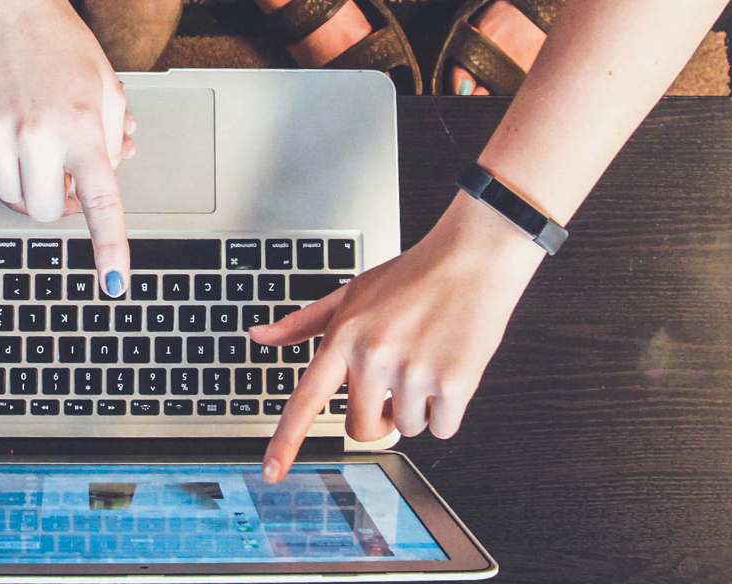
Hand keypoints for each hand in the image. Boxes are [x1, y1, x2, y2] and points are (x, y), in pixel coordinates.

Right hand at [0, 0, 133, 294]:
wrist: (6, 9)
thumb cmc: (61, 44)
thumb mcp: (105, 88)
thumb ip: (111, 140)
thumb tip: (105, 179)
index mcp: (83, 127)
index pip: (101, 201)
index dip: (110, 247)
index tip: (114, 282)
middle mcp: (38, 134)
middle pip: (45, 210)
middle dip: (55, 200)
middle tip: (60, 169)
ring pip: (11, 194)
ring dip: (26, 179)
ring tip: (34, 136)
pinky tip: (6, 122)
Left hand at [249, 192, 547, 480]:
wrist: (472, 259)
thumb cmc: (412, 276)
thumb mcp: (351, 293)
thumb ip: (303, 323)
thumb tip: (259, 336)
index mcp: (344, 337)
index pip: (306, 400)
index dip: (286, 440)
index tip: (272, 472)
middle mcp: (374, 357)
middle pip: (362, 429)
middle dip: (378, 417)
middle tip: (394, 385)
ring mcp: (413, 372)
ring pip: (407, 428)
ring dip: (417, 408)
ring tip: (426, 361)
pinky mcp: (454, 383)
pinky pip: (442, 428)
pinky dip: (448, 410)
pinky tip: (449, 369)